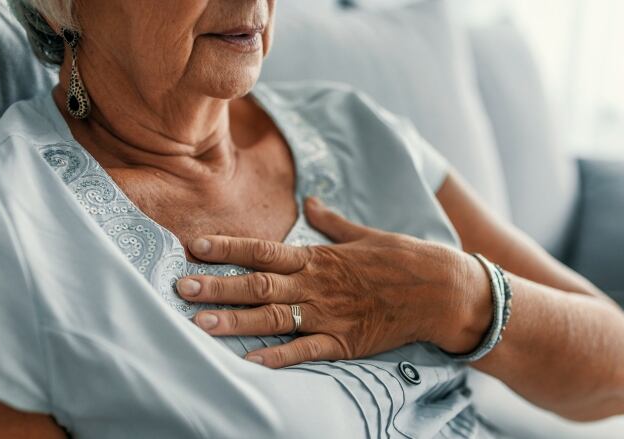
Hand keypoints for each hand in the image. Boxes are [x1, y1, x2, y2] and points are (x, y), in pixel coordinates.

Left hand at [176, 197, 490, 367]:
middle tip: (181, 288)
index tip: (195, 246)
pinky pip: (306, 352)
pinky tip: (249, 363)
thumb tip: (311, 200)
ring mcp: (329, 315)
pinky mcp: (345, 342)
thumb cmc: (403, 258)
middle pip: (258, 285)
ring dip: (235, 322)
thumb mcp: (365, 234)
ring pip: (274, 318)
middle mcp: (316, 285)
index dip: (227, 247)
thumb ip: (332, 222)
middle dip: (218, 286)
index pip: (263, 249)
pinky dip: (278, 358)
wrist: (441, 290)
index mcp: (318, 257)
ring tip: (200, 324)